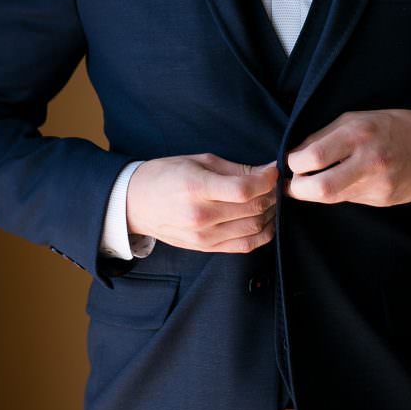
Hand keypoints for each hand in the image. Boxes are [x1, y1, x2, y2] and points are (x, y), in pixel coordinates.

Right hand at [125, 154, 278, 251]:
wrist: (136, 203)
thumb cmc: (166, 175)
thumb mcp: (199, 161)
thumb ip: (235, 169)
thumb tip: (267, 171)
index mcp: (197, 189)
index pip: (244, 190)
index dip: (267, 180)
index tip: (273, 170)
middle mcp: (201, 216)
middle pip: (253, 209)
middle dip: (271, 194)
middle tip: (273, 183)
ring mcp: (204, 236)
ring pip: (254, 229)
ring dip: (269, 213)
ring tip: (268, 199)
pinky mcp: (206, 248)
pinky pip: (245, 246)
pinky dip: (262, 233)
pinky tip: (264, 220)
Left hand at [285, 109, 410, 206]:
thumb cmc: (392, 127)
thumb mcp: (358, 118)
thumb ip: (326, 135)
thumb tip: (296, 153)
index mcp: (359, 133)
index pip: (313, 156)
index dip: (294, 163)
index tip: (292, 161)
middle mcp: (368, 161)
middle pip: (319, 188)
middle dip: (298, 188)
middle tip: (294, 181)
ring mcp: (377, 184)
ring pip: (331, 198)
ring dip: (315, 192)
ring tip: (313, 180)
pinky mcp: (382, 200)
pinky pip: (349, 199)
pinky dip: (339, 192)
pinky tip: (344, 181)